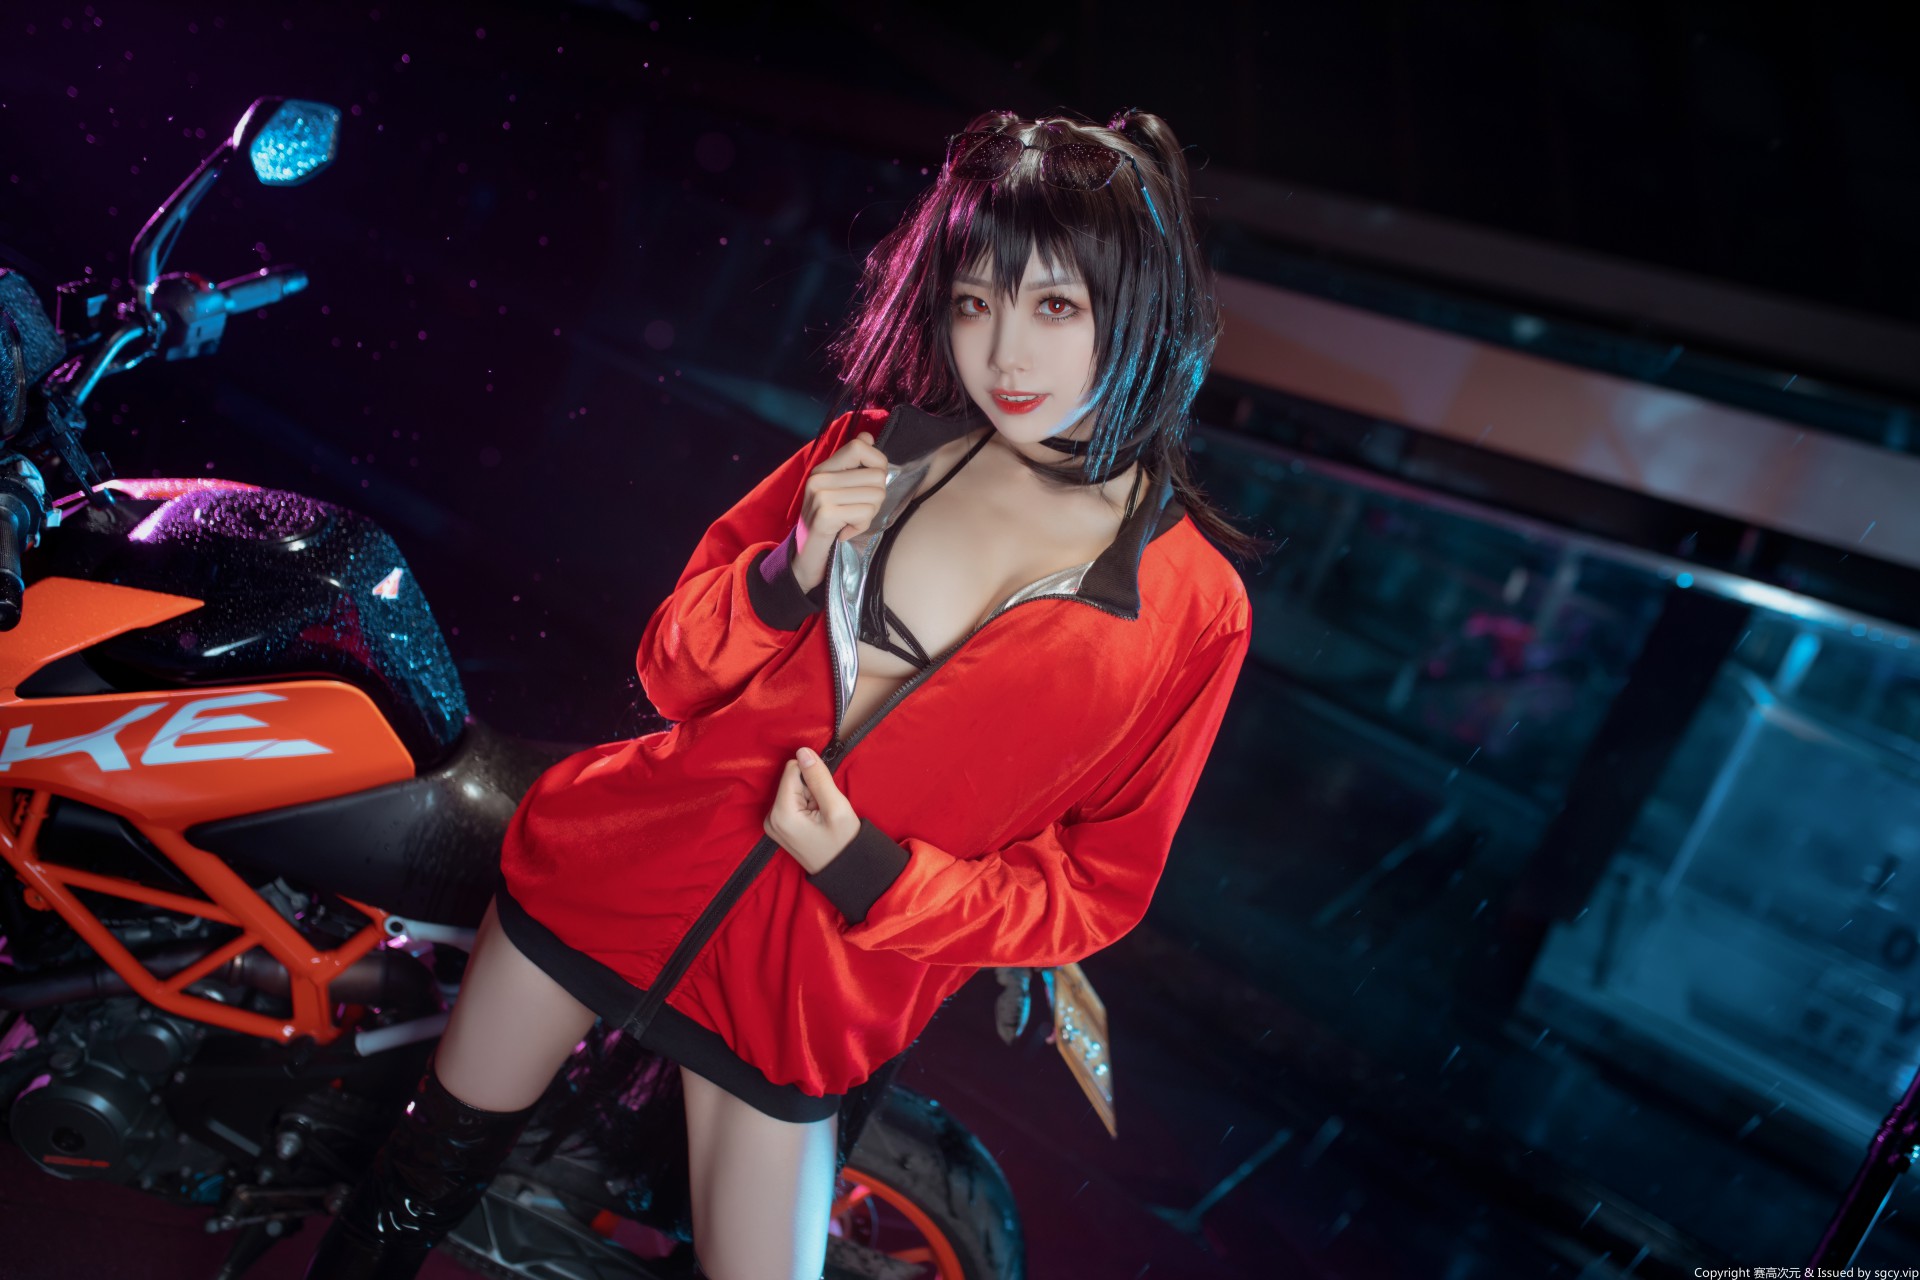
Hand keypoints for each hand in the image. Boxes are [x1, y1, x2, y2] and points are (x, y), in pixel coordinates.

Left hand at [764, 745, 861, 873]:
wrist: (845, 872)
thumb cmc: (843, 843)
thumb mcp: (836, 808)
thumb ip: (818, 777)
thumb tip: (802, 751)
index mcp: (781, 813)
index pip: (793, 769)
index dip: (814, 777)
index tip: (824, 798)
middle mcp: (770, 817)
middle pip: (791, 780)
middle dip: (811, 789)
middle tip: (824, 811)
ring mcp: (772, 824)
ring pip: (793, 789)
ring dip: (810, 798)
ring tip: (821, 819)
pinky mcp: (778, 826)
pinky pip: (792, 801)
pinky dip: (806, 807)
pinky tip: (816, 822)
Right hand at [790, 430, 887, 593]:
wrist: (805, 557)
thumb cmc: (828, 524)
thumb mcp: (839, 491)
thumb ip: (853, 465)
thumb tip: (868, 437)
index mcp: (824, 468)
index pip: (860, 446)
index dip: (878, 463)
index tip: (871, 482)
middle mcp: (819, 477)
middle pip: (877, 476)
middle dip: (876, 498)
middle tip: (857, 511)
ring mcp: (820, 495)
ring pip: (875, 496)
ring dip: (869, 515)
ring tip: (850, 521)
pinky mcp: (825, 515)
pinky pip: (864, 514)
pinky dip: (860, 527)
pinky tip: (845, 532)